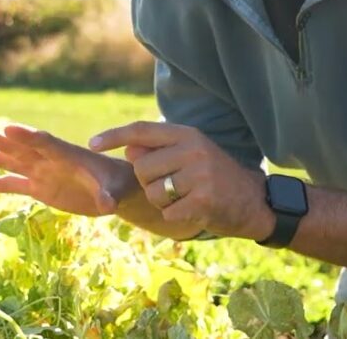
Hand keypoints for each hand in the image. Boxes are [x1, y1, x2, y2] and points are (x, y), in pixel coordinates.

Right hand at [0, 123, 135, 216]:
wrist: (116, 189)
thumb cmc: (117, 184)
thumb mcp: (114, 190)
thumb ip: (107, 195)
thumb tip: (107, 205)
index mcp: (66, 154)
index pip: (43, 142)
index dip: (25, 135)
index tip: (6, 128)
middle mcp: (49, 160)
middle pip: (18, 146)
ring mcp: (42, 172)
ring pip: (9, 161)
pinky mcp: (39, 188)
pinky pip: (13, 185)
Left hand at [89, 121, 273, 240]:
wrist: (254, 201)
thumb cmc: (214, 177)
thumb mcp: (191, 153)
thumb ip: (160, 149)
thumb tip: (128, 148)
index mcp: (187, 134)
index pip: (141, 130)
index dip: (114, 136)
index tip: (92, 143)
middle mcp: (193, 149)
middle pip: (141, 168)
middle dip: (148, 182)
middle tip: (173, 185)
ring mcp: (200, 174)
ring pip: (152, 192)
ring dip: (161, 202)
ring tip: (185, 197)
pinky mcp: (204, 200)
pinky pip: (167, 212)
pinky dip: (174, 216)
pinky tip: (193, 210)